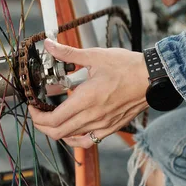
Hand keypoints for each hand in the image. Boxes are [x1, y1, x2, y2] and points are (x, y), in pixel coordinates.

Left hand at [29, 39, 148, 147]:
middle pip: (58, 132)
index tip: (33, 107)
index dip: (37, 117)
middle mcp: (93, 117)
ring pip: (72, 138)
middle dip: (42, 125)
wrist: (153, 79)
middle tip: (38, 114)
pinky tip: (72, 129)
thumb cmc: (127, 67)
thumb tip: (49, 44)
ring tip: (52, 119)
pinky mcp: (111, 128)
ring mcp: (103, 125)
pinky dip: (75, 138)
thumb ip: (68, 53)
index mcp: (86, 99)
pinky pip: (88, 141)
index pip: (53, 119)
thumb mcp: (95, 56)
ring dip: (57, 131)